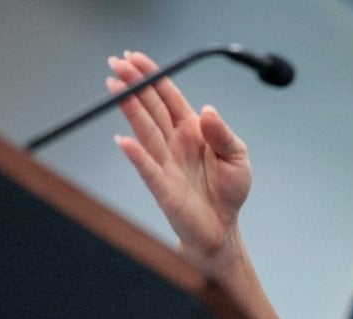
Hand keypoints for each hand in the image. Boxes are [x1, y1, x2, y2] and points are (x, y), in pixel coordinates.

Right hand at [107, 50, 251, 271]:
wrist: (222, 227)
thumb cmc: (228, 191)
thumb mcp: (237, 157)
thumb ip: (224, 134)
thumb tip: (207, 111)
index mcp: (193, 131)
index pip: (169, 98)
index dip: (153, 77)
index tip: (135, 58)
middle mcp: (175, 143)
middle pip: (151, 108)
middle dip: (134, 84)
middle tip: (115, 63)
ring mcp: (166, 163)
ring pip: (145, 130)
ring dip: (130, 109)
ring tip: (114, 87)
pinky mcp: (163, 188)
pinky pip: (148, 168)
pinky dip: (136, 155)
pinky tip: (124, 140)